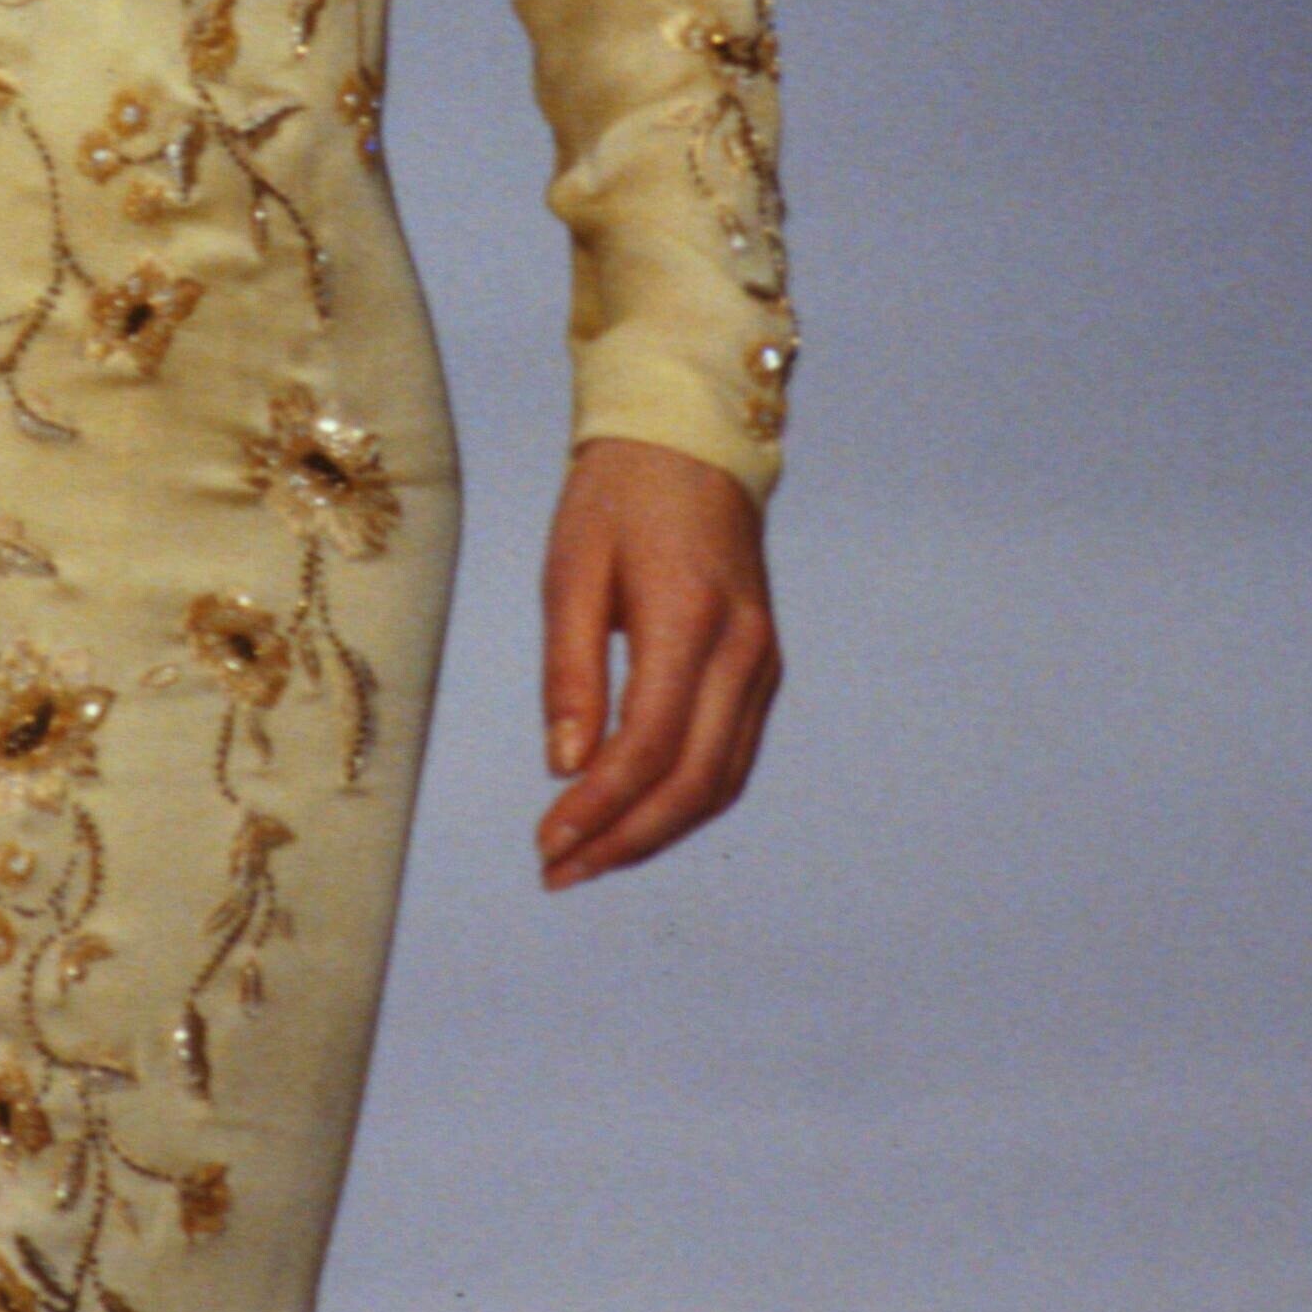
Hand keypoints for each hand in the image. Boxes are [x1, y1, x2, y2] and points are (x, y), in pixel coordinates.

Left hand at [537, 439, 779, 888]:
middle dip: (625, 840)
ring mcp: (763, 662)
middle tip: (560, 871)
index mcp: (688, 621)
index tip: (546, 843)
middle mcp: (742, 653)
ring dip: (657, 831)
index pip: (648, 748)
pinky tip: (637, 815)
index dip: (598, 808)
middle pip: (692, 782)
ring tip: (591, 858)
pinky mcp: (764, 666)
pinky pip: (732, 755)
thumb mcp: (571, 572)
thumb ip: (570, 673)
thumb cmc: (617, 497)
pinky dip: (687, 799)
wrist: (691, 439)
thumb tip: (565, 767)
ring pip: (721, 781)